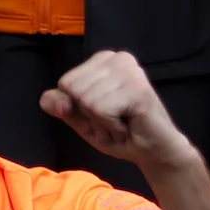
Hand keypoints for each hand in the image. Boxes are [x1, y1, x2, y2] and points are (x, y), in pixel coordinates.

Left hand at [43, 49, 197, 172]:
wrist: (152, 151)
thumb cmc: (116, 131)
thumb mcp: (77, 116)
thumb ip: (58, 104)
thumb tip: (58, 100)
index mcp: (103, 59)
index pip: (65, 83)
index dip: (78, 107)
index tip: (102, 112)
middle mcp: (118, 58)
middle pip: (73, 90)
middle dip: (89, 115)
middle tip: (114, 119)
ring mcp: (130, 72)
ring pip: (86, 101)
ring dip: (101, 123)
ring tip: (121, 123)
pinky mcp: (138, 89)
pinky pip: (101, 111)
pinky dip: (110, 127)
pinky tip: (128, 126)